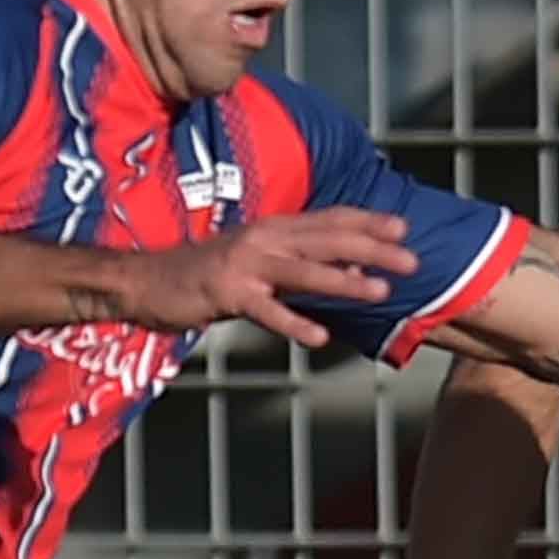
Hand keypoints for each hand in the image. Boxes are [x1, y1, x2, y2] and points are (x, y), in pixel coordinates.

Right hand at [123, 208, 419, 345]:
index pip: (330, 219)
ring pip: (304, 271)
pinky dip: (293, 323)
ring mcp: (245, 265)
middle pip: (328, 240)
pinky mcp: (226, 294)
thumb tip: (351, 271)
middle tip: (412, 260)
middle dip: (373, 249)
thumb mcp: (260, 264)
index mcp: (274, 229)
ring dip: (344, 281)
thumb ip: (303, 266)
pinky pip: (266, 311)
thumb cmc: (207, 274)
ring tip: (380, 291)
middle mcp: (264, 239)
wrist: (146, 281)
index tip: (404, 228)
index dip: (368, 221)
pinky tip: (319, 338)